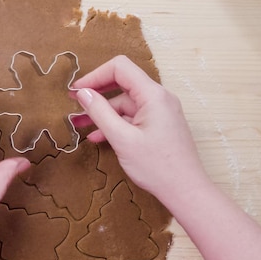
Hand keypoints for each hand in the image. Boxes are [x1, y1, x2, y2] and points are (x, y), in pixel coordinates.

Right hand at [72, 55, 206, 199]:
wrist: (186, 192)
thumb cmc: (157, 167)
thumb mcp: (122, 139)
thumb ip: (100, 112)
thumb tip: (82, 93)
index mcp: (153, 95)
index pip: (120, 68)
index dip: (95, 76)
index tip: (76, 91)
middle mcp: (158, 98)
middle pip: (122, 83)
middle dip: (96, 93)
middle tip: (74, 103)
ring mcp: (160, 112)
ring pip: (125, 103)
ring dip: (102, 112)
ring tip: (79, 124)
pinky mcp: (158, 125)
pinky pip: (132, 117)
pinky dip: (115, 123)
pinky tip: (98, 136)